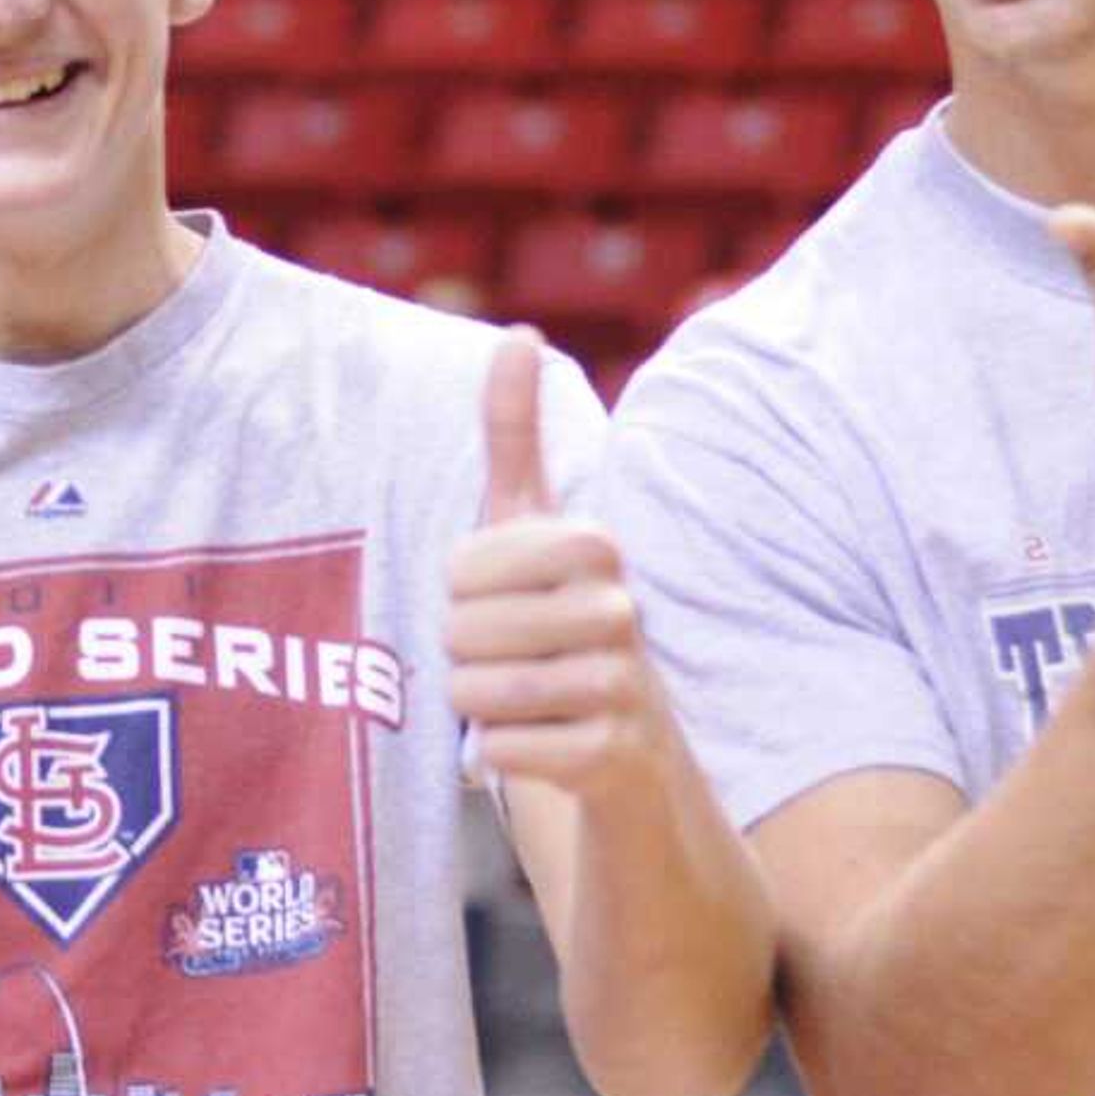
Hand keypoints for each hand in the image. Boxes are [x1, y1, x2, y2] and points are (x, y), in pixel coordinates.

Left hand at [445, 328, 666, 805]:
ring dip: (478, 707)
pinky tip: (537, 748)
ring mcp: (623, 687)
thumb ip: (517, 435)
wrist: (634, 764)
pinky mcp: (615, 758)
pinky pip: (503, 750)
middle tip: (512, 663)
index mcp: (594, 546)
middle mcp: (619, 611)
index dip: (460, 596)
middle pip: (462, 631)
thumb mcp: (537, 531)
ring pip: (479, 694)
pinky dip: (500, 755)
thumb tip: (516, 331)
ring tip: (519, 704)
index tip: (503, 605)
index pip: (460, 569)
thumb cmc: (563, 630)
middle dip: (466, 656)